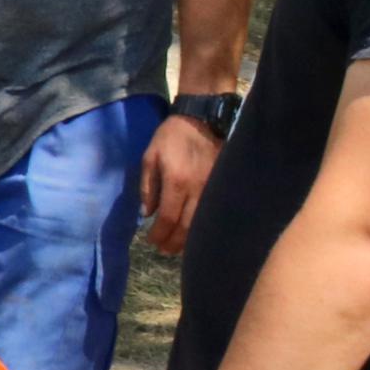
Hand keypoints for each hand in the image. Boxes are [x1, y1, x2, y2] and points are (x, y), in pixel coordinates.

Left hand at [136, 110, 223, 254]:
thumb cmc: (172, 136)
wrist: (203, 119)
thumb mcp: (150, 157)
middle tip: (163, 250)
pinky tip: (195, 232)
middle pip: (187, 227)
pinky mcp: (223, 186)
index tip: (151, 240)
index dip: (159, 234)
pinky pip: (213, 213)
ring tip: (177, 247)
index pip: (167, 218)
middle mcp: (197, 189)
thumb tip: (147, 213)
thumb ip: (147, 186)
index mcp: (177, 182)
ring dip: (189, 239)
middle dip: (173, 242)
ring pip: (202, 223)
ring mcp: (213, 189)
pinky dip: (203, 227)